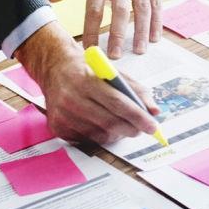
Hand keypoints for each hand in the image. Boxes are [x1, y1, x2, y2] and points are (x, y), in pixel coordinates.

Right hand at [14, 24, 159, 142]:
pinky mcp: (58, 127)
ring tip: (123, 125)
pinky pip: (87, 140)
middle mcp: (71, 98)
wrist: (54, 68)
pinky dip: (101, 136)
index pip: (117, 103)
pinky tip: (102, 125)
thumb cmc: (87, 70)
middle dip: (131, 128)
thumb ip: (135, 90)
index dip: (138, 116)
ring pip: (100, 134)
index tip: (153, 126)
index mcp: (86, 80)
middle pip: (109, 122)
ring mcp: (63, 115)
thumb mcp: (112, 72)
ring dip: (117, 134)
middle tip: (143, 129)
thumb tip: (154, 110)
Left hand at [46, 0, 156, 57]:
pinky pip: (156, 1)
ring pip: (142, 9)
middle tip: (115, 57)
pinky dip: (157, 19)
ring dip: (140, 32)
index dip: (92, 31)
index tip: (90, 49)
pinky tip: (154, 35)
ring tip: (138, 51)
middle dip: (118, 36)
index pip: (94, 10)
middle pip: (120, 13)